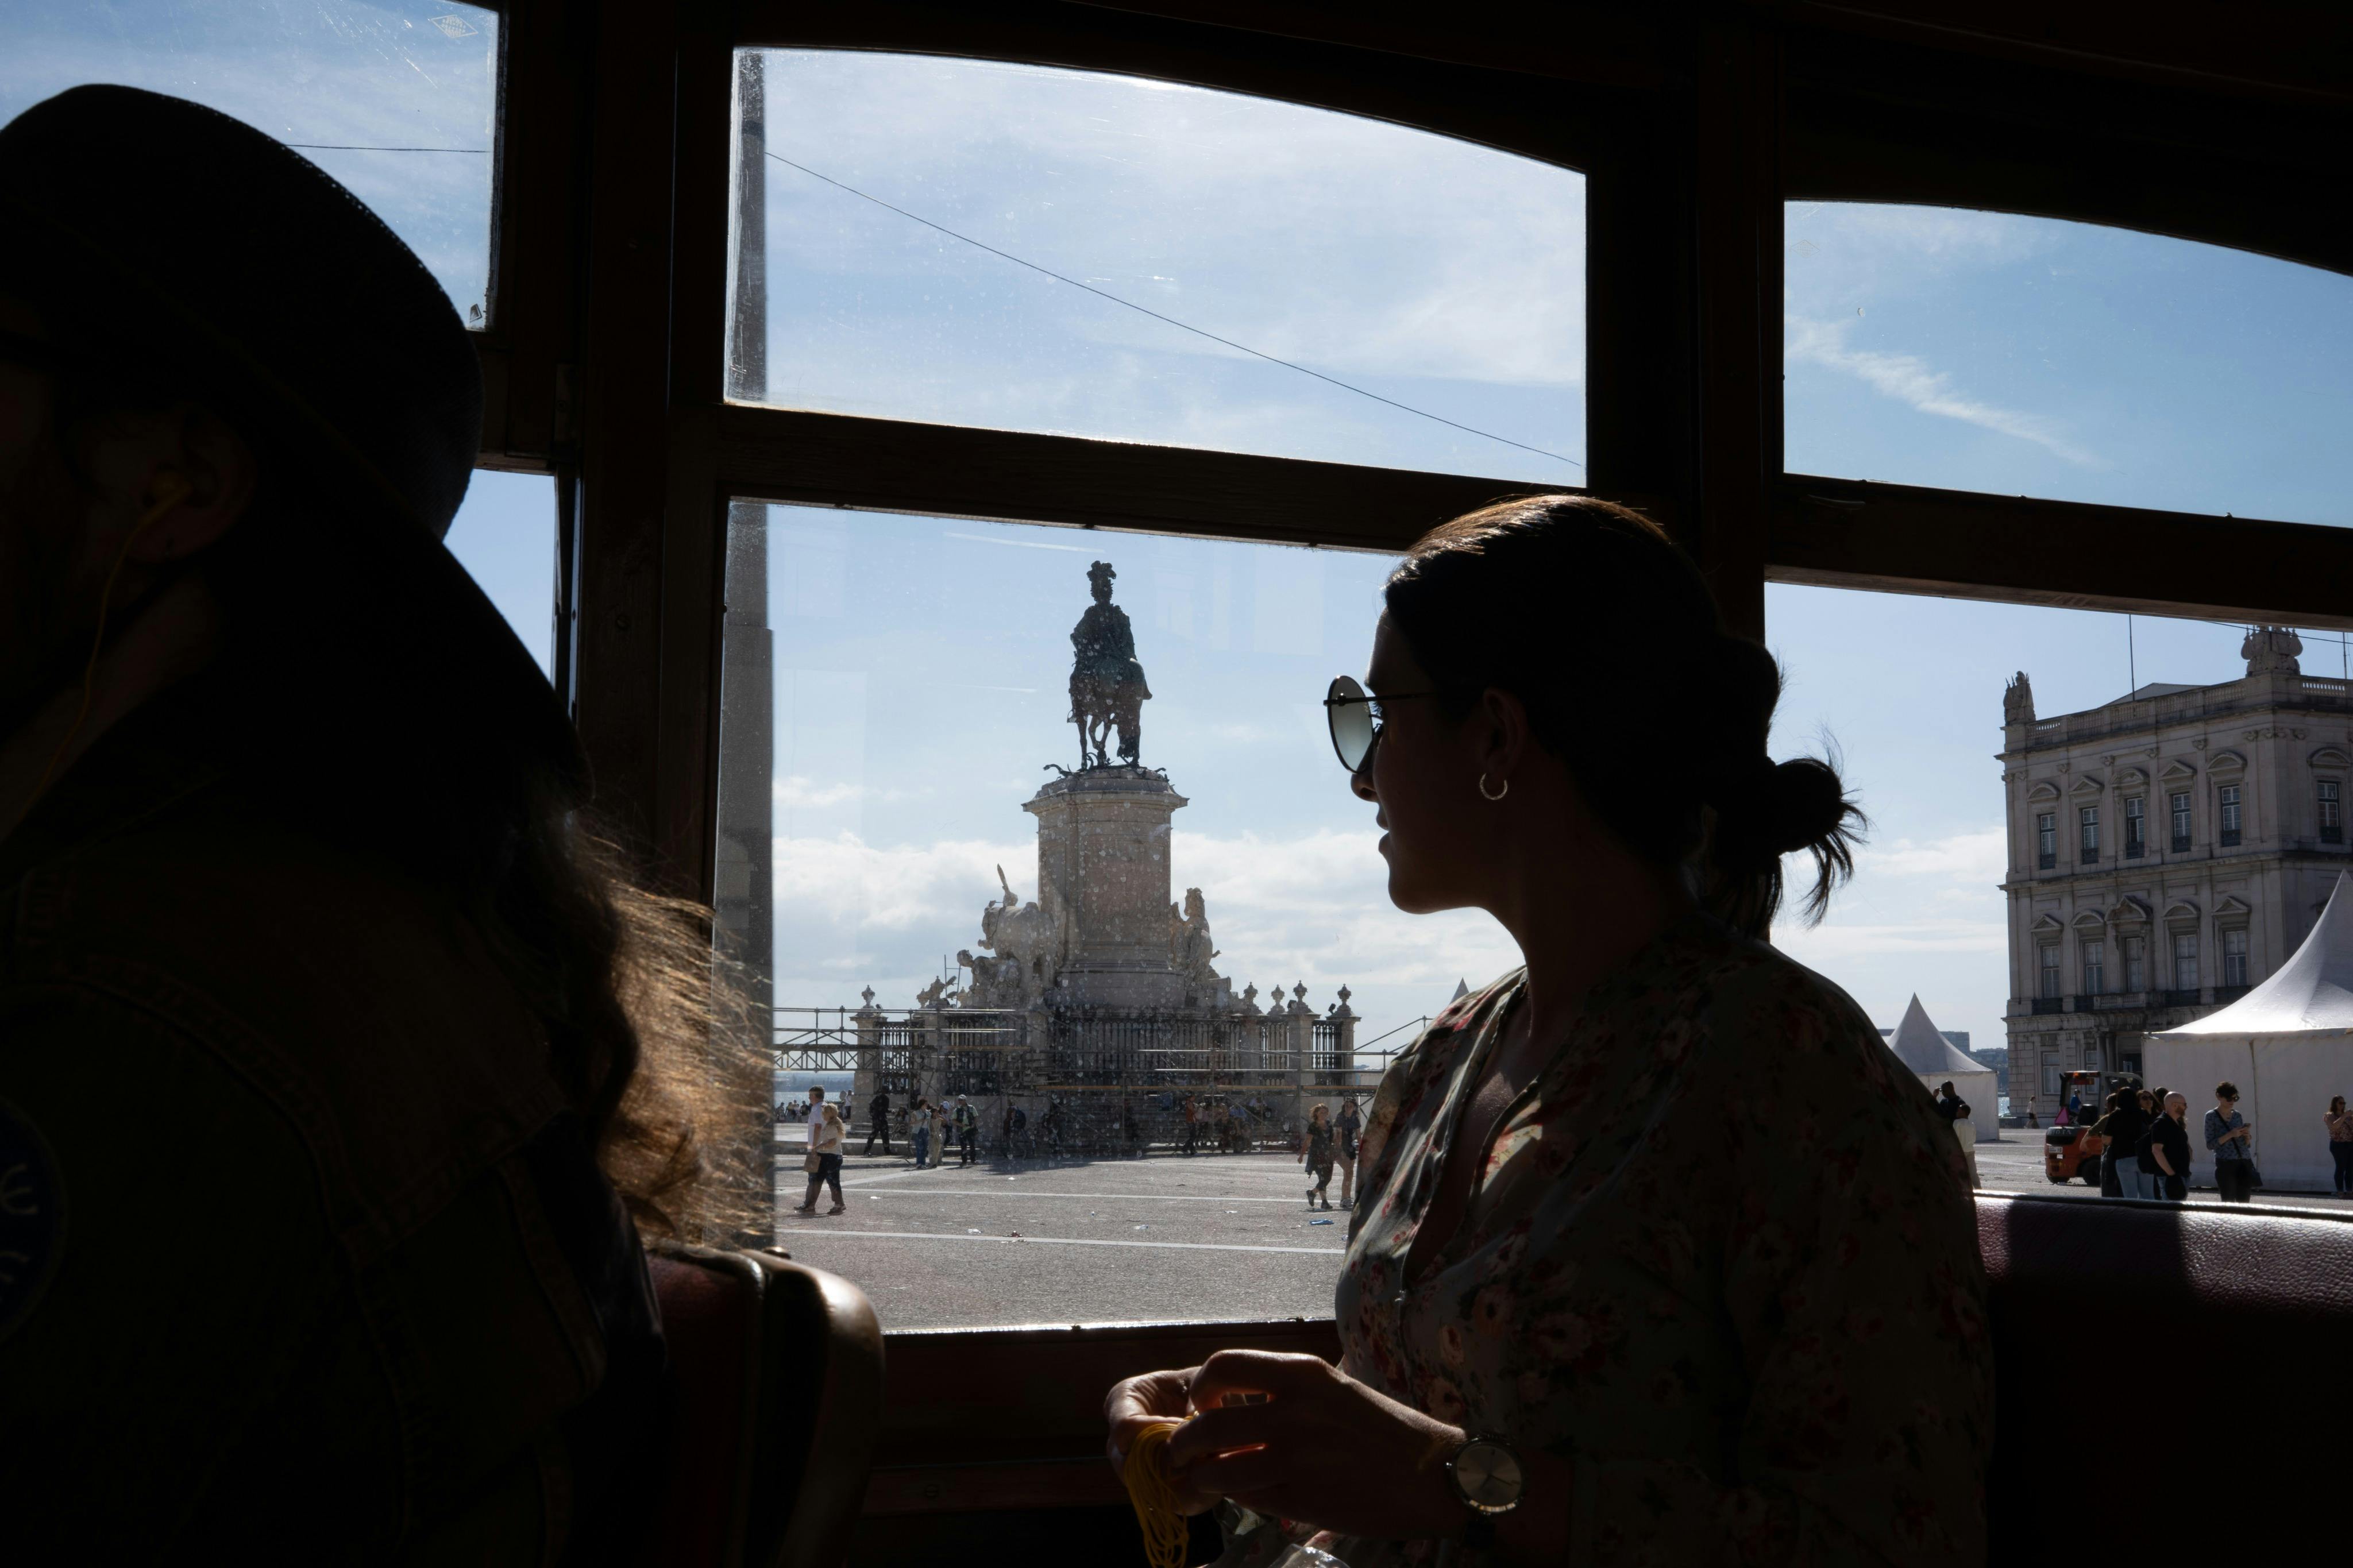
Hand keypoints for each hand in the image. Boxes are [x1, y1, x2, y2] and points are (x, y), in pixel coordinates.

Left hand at [1159, 1351, 1466, 1539]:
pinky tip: (1244, 1492)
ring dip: (1205, 1474)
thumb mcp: (1332, 1389)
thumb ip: (1283, 1392)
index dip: (1200, 1386)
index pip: (1223, 1365)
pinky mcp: (1302, 1499)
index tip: (1202, 1401)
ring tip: (1207, 1476)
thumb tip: (1230, 1401)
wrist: (1431, 1473)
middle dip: (1185, 1441)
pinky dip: (1236, 1496)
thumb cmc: (1381, 1428)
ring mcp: (1296, 1458)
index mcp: (1302, 1373)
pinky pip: (1247, 1497)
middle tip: (1186, 1448)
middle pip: (1207, 1423)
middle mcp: (1294, 1411)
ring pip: (1219, 1467)